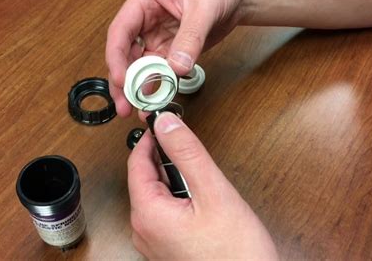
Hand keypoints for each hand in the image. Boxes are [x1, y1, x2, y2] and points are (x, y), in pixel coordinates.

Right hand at [106, 0, 247, 116]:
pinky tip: (157, 100)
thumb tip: (177, 66)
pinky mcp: (170, 53)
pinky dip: (158, 87)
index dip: (116, 57)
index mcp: (143, 3)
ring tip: (139, 108)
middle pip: (125, 54)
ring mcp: (157, 39)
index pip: (120, 32)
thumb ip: (190, 38)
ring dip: (138, 88)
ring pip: (140, 67)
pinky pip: (160, 72)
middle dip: (123, 81)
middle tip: (125, 105)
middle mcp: (145, 23)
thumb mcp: (202, 9)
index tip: (121, 80)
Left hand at [127, 112, 277, 258]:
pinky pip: (164, 213)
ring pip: (156, 196)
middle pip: (145, 179)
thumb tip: (167, 123)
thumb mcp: (213, 191)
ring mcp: (153, 242)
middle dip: (164, 159)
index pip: (136, 163)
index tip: (162, 122)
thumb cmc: (235, 250)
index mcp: (147, 214)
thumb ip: (187, 153)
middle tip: (186, 145)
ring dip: (172, 179)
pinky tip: (199, 201)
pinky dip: (177, 198)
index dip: (150, 139)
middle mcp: (143, 230)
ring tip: (199, 176)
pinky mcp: (166, 248)